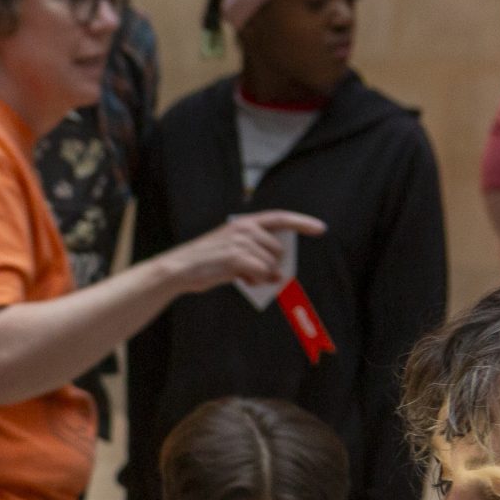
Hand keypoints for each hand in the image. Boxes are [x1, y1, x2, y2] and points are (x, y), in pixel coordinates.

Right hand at [158, 209, 327, 293]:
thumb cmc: (205, 264)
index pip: (280, 218)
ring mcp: (241, 241)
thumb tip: (279, 274)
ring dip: (261, 276)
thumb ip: (256, 259)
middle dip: (272, 265)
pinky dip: (256, 281)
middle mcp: (244, 228)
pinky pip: (261, 273)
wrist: (178, 270)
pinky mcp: (237, 257)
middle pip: (277, 250)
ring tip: (243, 277)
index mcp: (243, 223)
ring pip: (271, 263)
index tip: (321, 228)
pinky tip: (244, 281)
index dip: (302, 223)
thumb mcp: (233, 256)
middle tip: (253, 274)